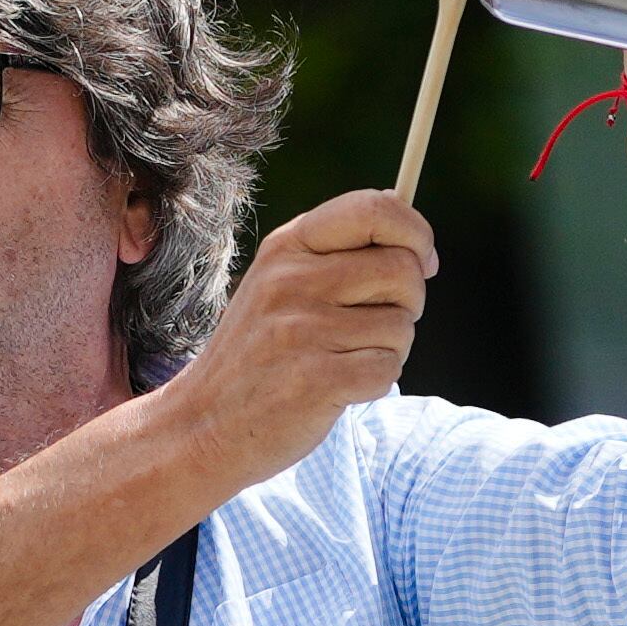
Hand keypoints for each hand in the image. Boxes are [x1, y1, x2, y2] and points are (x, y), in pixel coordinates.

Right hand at [170, 191, 435, 487]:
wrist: (202, 424)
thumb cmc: (259, 352)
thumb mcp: (281, 283)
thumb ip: (337, 248)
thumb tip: (400, 202)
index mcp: (288, 246)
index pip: (374, 209)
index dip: (416, 231)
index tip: (424, 259)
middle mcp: (291, 280)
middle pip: (403, 269)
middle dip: (408, 300)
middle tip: (375, 324)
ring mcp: (300, 329)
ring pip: (401, 325)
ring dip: (389, 348)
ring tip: (343, 358)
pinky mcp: (314, 379)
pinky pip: (388, 369)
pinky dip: (375, 383)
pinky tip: (338, 387)